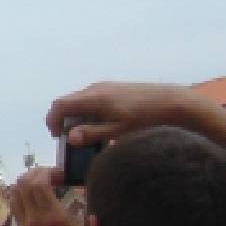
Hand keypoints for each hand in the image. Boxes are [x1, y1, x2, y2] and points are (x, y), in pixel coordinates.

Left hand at [11, 165, 81, 225]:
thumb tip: (90, 192)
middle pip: (25, 183)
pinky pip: (14, 202)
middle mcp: (35, 218)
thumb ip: (88, 214)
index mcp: (53, 218)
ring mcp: (25, 223)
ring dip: (28, 181)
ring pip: (16, 191)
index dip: (49, 171)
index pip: (39, 183)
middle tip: (54, 175)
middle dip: (38, 173)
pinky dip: (21, 192)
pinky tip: (34, 194)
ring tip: (44, 181)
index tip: (63, 173)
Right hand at [46, 81, 207, 143]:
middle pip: (69, 102)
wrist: (173, 102)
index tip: (56, 137)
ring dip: (77, 116)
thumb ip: (93, 133)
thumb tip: (69, 137)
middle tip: (70, 139)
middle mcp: (95, 88)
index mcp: (93, 98)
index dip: (53, 120)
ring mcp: (106, 87)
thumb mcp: (119, 131)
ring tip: (87, 134)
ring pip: (81, 101)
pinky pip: (93, 99)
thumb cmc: (146, 119)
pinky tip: (103, 125)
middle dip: (64, 120)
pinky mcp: (116, 89)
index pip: (60, 105)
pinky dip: (89, 111)